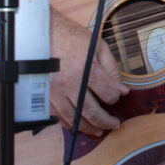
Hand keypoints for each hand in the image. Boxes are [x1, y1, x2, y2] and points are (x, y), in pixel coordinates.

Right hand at [50, 10, 128, 135]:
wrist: (42, 34)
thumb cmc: (71, 37)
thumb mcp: (98, 46)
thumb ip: (112, 69)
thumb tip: (122, 90)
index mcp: (86, 68)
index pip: (107, 93)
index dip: (115, 97)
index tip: (117, 97)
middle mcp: (70, 83)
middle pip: (91, 111)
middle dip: (106, 121)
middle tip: (114, 125)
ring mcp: (54, 91)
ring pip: (73, 118)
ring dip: (87, 127)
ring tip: (98, 131)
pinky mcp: (44, 95)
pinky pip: (56, 116)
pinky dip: (68, 123)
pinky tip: (77, 125)